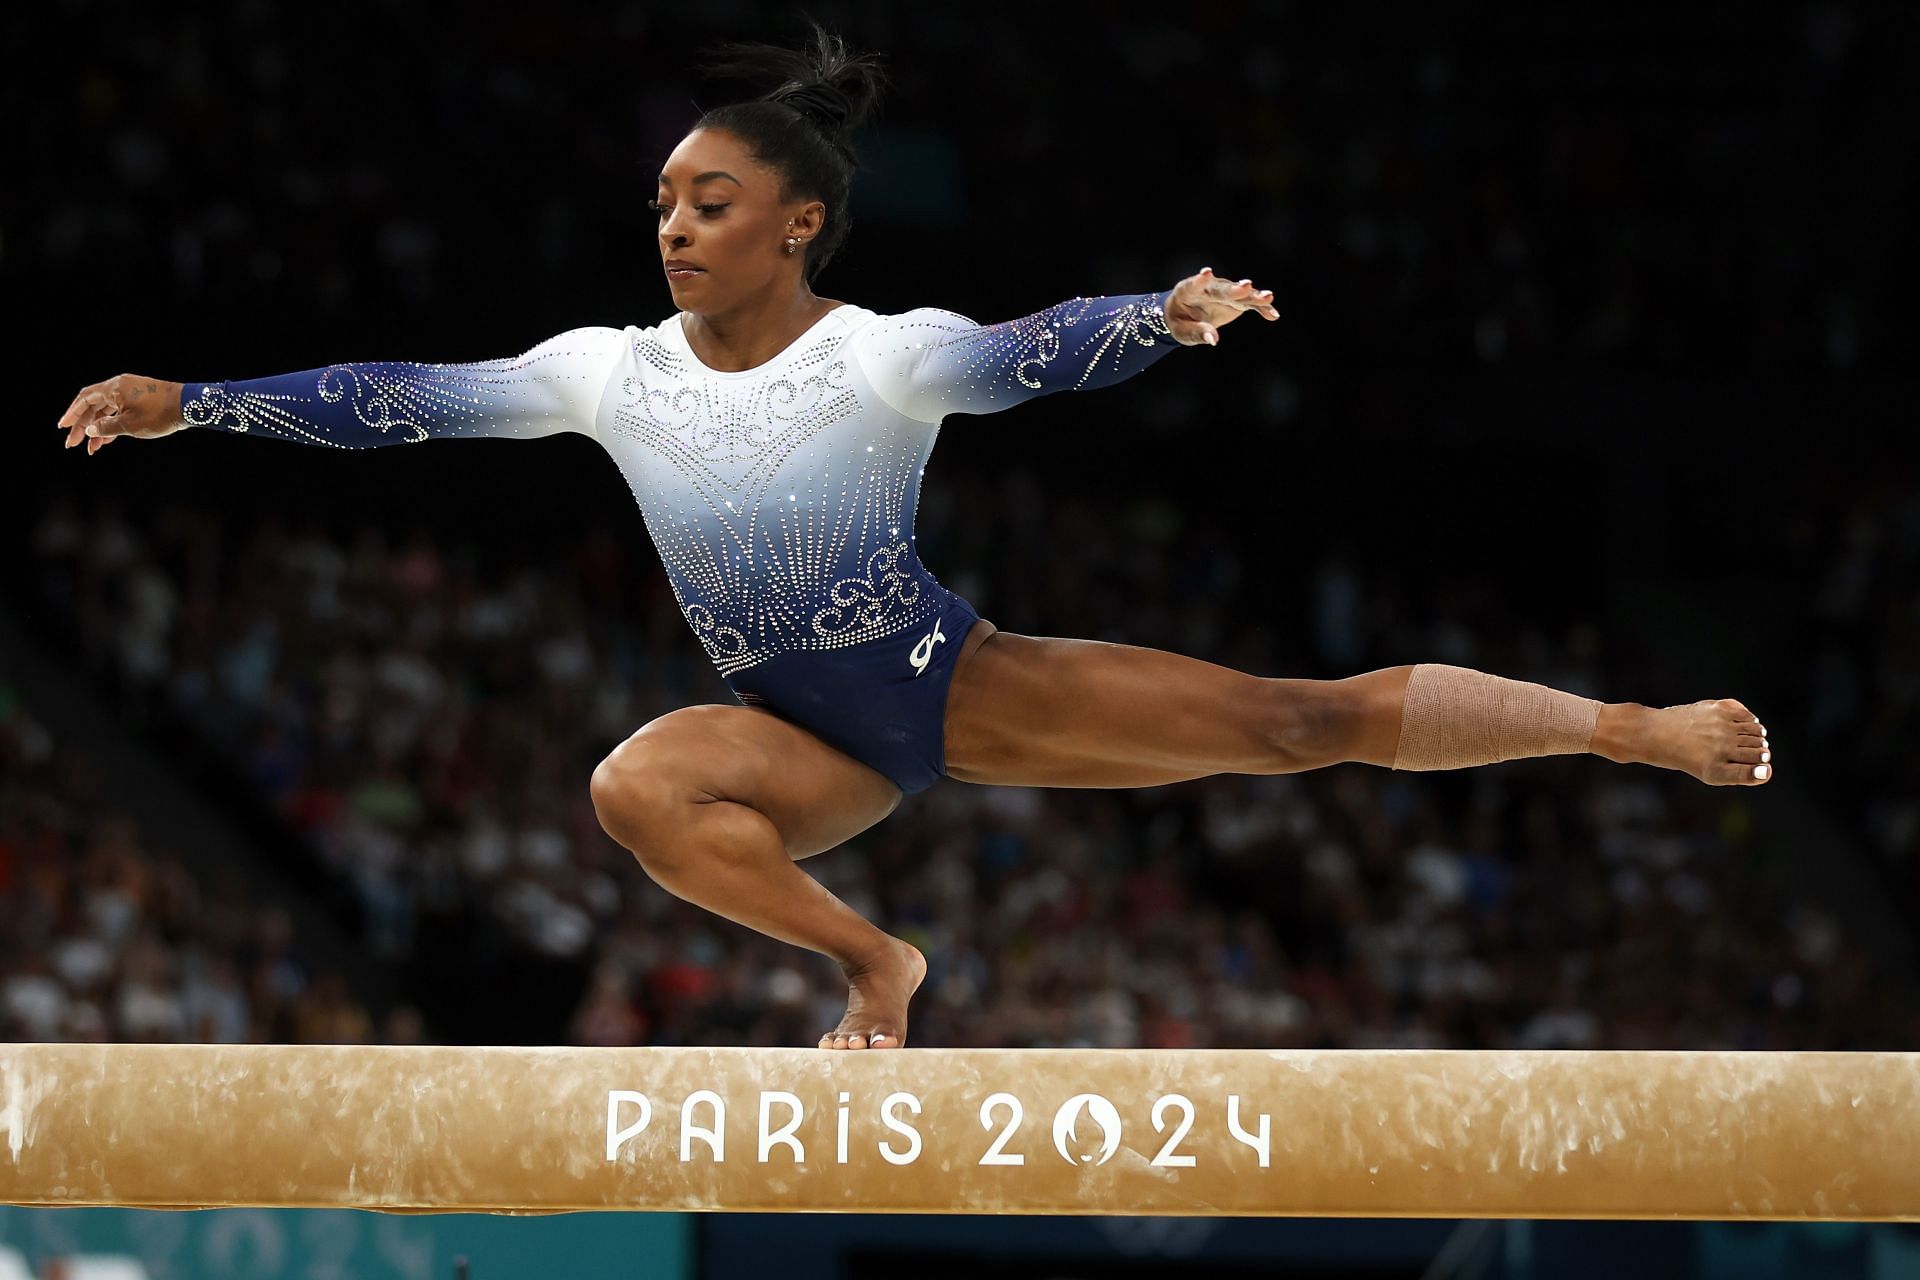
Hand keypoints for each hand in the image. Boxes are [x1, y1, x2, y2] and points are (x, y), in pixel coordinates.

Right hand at [58, 375, 188, 454]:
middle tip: (73, 444)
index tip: (63, 428)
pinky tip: (107, 441)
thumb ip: (106, 428)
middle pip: (93, 406)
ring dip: (98, 429)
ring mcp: (131, 392)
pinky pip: (120, 411)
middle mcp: (119, 387)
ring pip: (107, 411)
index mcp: (113, 388)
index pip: (84, 399)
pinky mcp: (141, 399)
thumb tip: (89, 431)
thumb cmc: (159, 414)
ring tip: (92, 449)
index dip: (72, 414)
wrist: (190, 406)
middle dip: (83, 426)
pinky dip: (112, 425)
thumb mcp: (128, 425)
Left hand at [1163, 266, 1277, 345]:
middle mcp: (1209, 287)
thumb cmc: (1181, 322)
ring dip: (1254, 295)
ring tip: (1268, 297)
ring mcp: (1225, 292)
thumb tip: (1213, 339)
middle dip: (1235, 289)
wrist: (1187, 315)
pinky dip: (1261, 308)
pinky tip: (1273, 315)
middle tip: (1246, 286)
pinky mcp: (1237, 299)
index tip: (1207, 272)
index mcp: (1188, 291)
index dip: (1200, 279)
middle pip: (1222, 288)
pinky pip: (1251, 303)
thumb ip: (1197, 333)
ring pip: (1241, 293)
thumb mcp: (1182, 332)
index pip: (1194, 284)